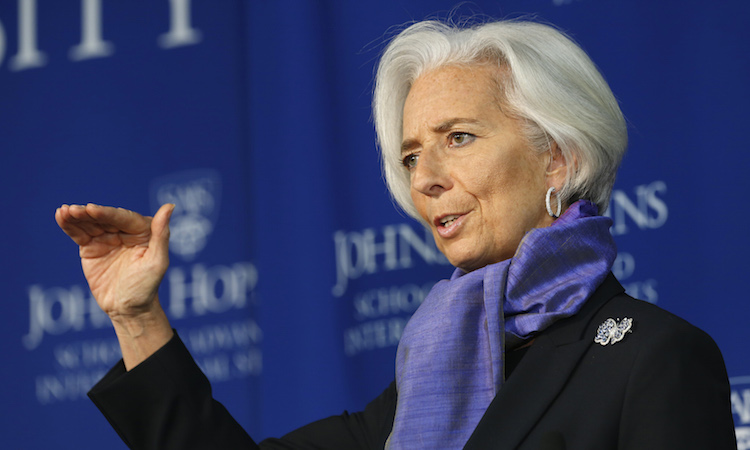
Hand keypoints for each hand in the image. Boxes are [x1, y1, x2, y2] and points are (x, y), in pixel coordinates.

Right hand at [55, 203, 173, 319]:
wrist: (128, 309)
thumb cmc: (147, 287)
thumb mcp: (157, 262)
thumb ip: (162, 234)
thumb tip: (170, 206)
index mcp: (143, 231)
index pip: (124, 218)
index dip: (107, 213)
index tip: (91, 209)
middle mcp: (125, 231)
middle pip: (105, 218)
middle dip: (88, 213)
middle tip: (72, 210)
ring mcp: (107, 238)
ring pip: (90, 223)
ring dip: (75, 217)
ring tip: (63, 212)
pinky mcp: (91, 248)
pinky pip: (80, 234)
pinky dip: (70, 226)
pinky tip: (61, 217)